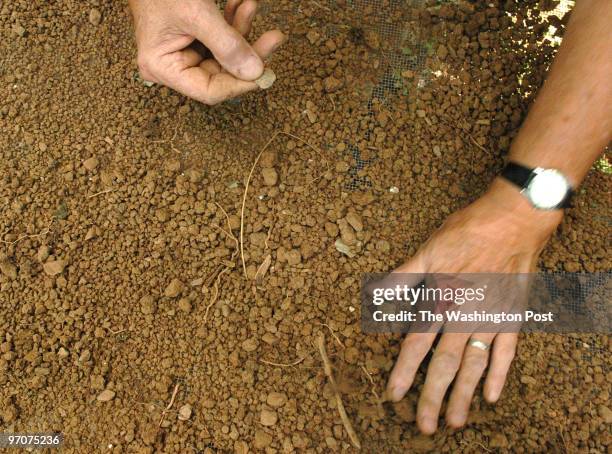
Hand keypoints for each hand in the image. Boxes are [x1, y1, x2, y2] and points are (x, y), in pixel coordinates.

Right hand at [129, 0, 284, 104]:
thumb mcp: (196, 14)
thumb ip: (227, 45)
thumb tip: (256, 73)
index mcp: (163, 68)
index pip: (209, 91)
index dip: (239, 83)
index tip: (265, 71)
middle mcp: (172, 66)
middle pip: (221, 73)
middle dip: (248, 52)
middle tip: (274, 37)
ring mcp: (183, 53)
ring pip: (225, 55)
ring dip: (242, 31)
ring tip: (251, 6)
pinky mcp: (193, 39)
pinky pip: (219, 39)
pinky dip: (233, 22)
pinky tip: (242, 4)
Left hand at [386, 178, 562, 433]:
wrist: (513, 220)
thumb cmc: (467, 231)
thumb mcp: (429, 249)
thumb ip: (404, 276)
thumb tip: (376, 293)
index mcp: (441, 300)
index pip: (417, 343)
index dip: (403, 371)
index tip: (393, 395)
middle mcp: (465, 315)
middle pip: (445, 363)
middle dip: (433, 396)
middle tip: (425, 426)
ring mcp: (491, 318)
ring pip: (475, 365)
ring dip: (464, 395)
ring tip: (455, 422)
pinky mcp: (513, 315)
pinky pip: (508, 351)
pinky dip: (500, 374)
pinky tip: (493, 396)